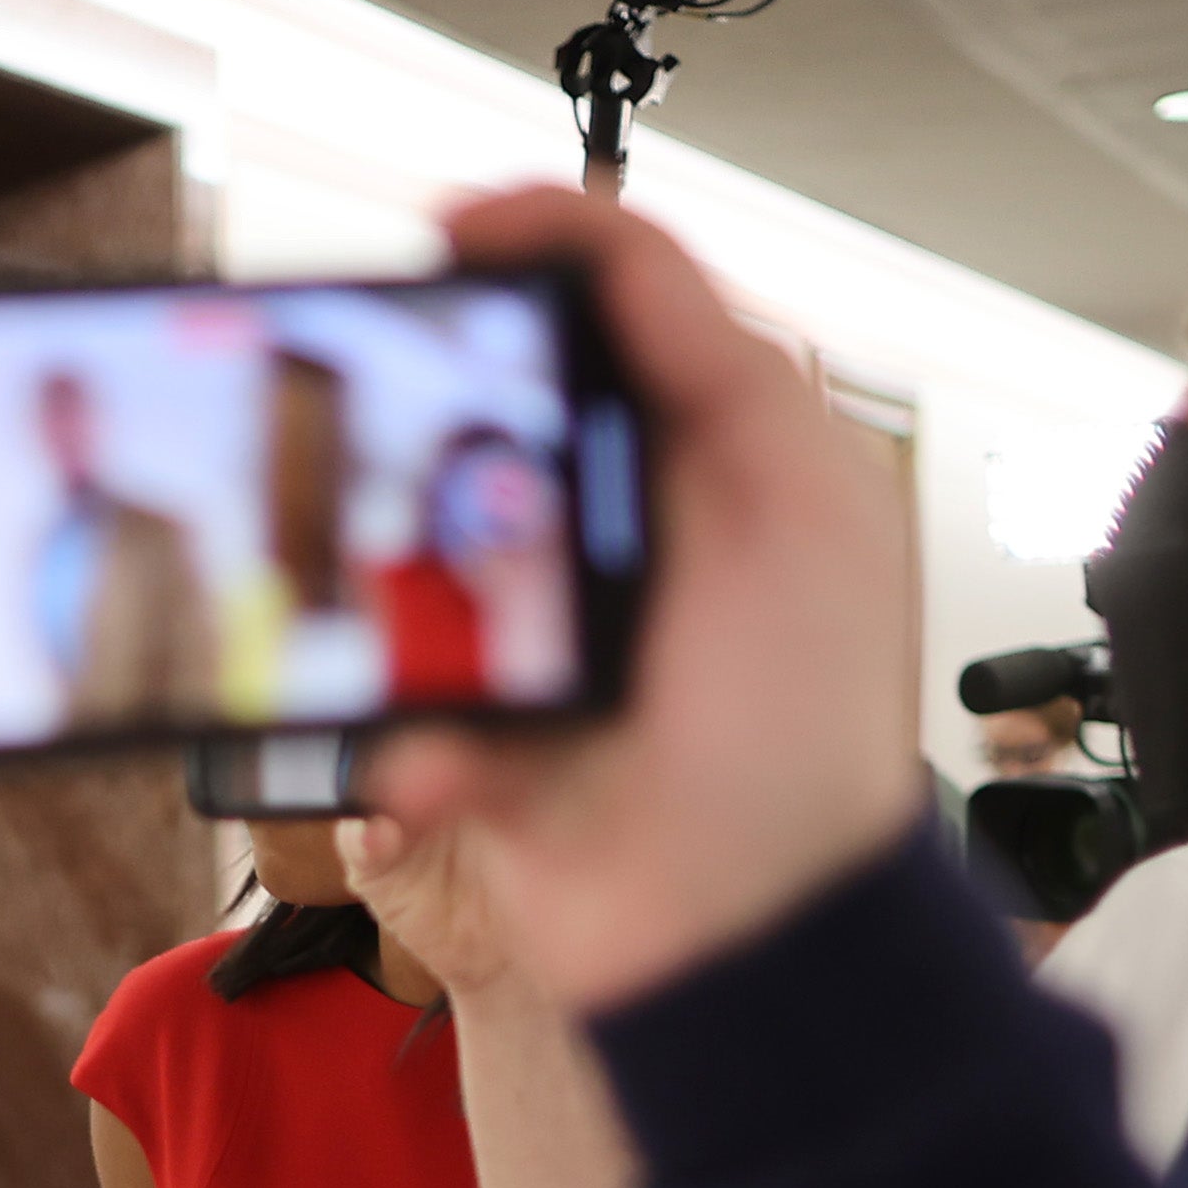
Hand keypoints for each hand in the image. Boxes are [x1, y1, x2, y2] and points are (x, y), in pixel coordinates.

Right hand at [368, 188, 925, 1010]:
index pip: (615, 299)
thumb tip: (598, 245)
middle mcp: (628, 525)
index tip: (444, 242)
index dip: (527, 246)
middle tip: (382, 420)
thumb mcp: (803, 508)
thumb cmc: (805, 744)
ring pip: (419, 550)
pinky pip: (400, 697)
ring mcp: (549, 627)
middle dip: (431, 423)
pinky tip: (444, 760)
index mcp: (717, 455)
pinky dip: (411, 732)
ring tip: (428, 625)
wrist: (748, 945)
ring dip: (404, 591)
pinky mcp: (486, 728)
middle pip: (490, 413)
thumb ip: (721, 361)